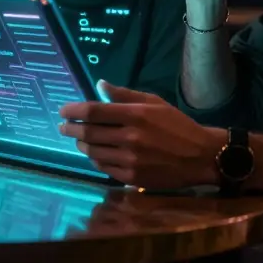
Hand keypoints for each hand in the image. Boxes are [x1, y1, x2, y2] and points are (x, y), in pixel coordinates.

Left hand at [59, 81, 224, 188]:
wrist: (200, 156)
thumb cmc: (177, 125)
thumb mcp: (155, 103)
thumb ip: (125, 95)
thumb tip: (99, 85)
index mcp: (136, 115)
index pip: (93, 111)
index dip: (73, 110)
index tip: (63, 110)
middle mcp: (130, 138)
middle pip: (88, 133)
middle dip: (71, 129)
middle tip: (63, 126)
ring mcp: (129, 160)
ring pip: (93, 152)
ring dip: (81, 145)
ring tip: (79, 140)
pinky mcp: (131, 178)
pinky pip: (103, 167)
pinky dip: (95, 159)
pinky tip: (95, 154)